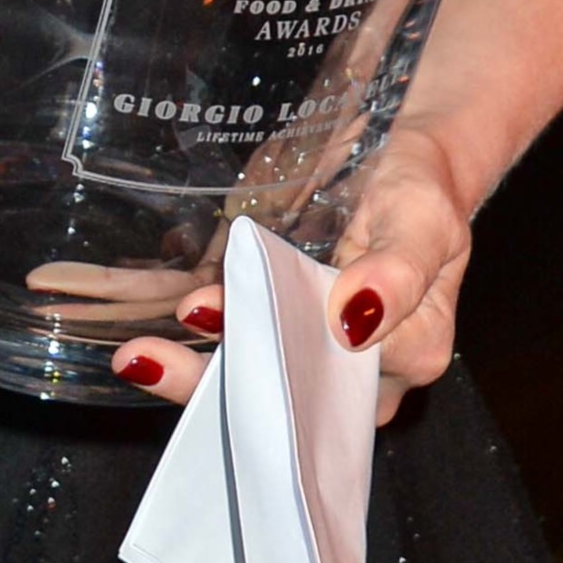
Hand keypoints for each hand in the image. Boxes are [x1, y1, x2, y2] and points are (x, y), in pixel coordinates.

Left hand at [108, 122, 475, 428]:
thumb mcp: (423, 220)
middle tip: (145, 357)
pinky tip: (154, 335)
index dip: (266, 361)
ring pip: (260, 379)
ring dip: (198, 368)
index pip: (330, 380)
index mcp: (408, 356)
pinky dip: (205, 344)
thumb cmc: (420, 194)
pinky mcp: (296, 335)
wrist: (411, 167)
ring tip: (139, 352)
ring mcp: (325, 359)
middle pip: (286, 395)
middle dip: (211, 380)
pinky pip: (251, 351)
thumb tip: (355, 320)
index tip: (207, 324)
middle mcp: (363, 375)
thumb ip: (399, 271)